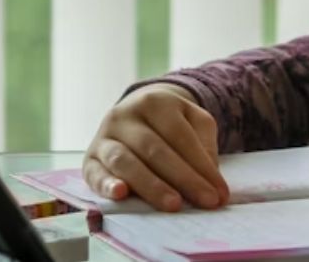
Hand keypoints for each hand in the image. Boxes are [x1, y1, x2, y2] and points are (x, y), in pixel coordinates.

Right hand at [83, 83, 229, 211]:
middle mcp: (124, 116)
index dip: (201, 166)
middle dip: (183, 178)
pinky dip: (106, 185)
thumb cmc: (172, 123)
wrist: (136, 110)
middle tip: (204, 201)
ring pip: (125, 161)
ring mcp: (103, 136)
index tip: (219, 194)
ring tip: (174, 205)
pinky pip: (94, 173)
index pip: (180, 136)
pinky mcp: (89, 158)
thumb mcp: (194, 121)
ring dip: (150, 185)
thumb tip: (210, 178)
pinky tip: (121, 195)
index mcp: (155, 102)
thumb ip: (204, 145)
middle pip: (155, 149)